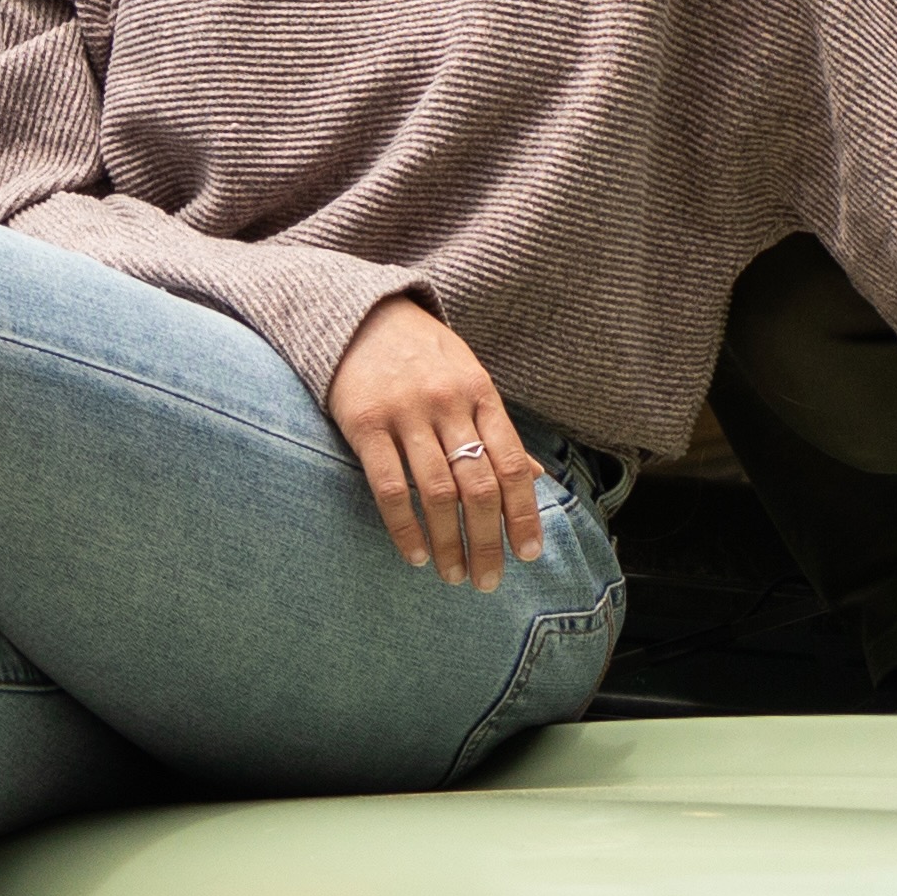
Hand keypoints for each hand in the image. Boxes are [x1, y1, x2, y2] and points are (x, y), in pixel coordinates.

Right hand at [330, 295, 544, 586]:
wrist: (361, 315)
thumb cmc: (424, 354)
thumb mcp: (470, 379)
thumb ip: (496, 430)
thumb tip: (535, 477)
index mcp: (481, 395)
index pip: (512, 465)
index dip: (524, 514)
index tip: (530, 554)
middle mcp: (448, 404)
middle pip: (478, 486)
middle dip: (488, 540)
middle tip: (489, 580)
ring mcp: (406, 414)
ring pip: (436, 492)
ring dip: (448, 542)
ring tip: (454, 575)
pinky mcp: (364, 423)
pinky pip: (389, 486)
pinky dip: (405, 527)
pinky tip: (416, 555)